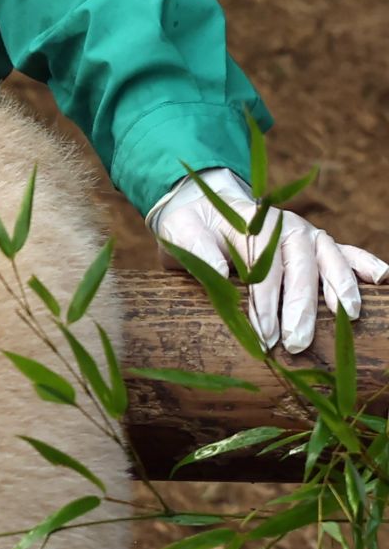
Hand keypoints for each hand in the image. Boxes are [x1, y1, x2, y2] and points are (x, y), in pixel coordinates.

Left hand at [148, 169, 385, 353]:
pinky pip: (344, 253)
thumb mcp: (180, 231)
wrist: (203, 206)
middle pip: (302, 268)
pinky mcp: (314, 247)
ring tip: (349, 315)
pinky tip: (382, 278)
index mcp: (255, 224)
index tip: (263, 334)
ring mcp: (305, 237)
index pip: (265, 267)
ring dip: (339, 288)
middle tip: (295, 342)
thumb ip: (198, 249)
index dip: (265, 302)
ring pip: (329, 260)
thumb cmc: (191, 225)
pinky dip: (363, 263)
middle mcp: (287, 228)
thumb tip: (220, 272)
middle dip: (302, 307)